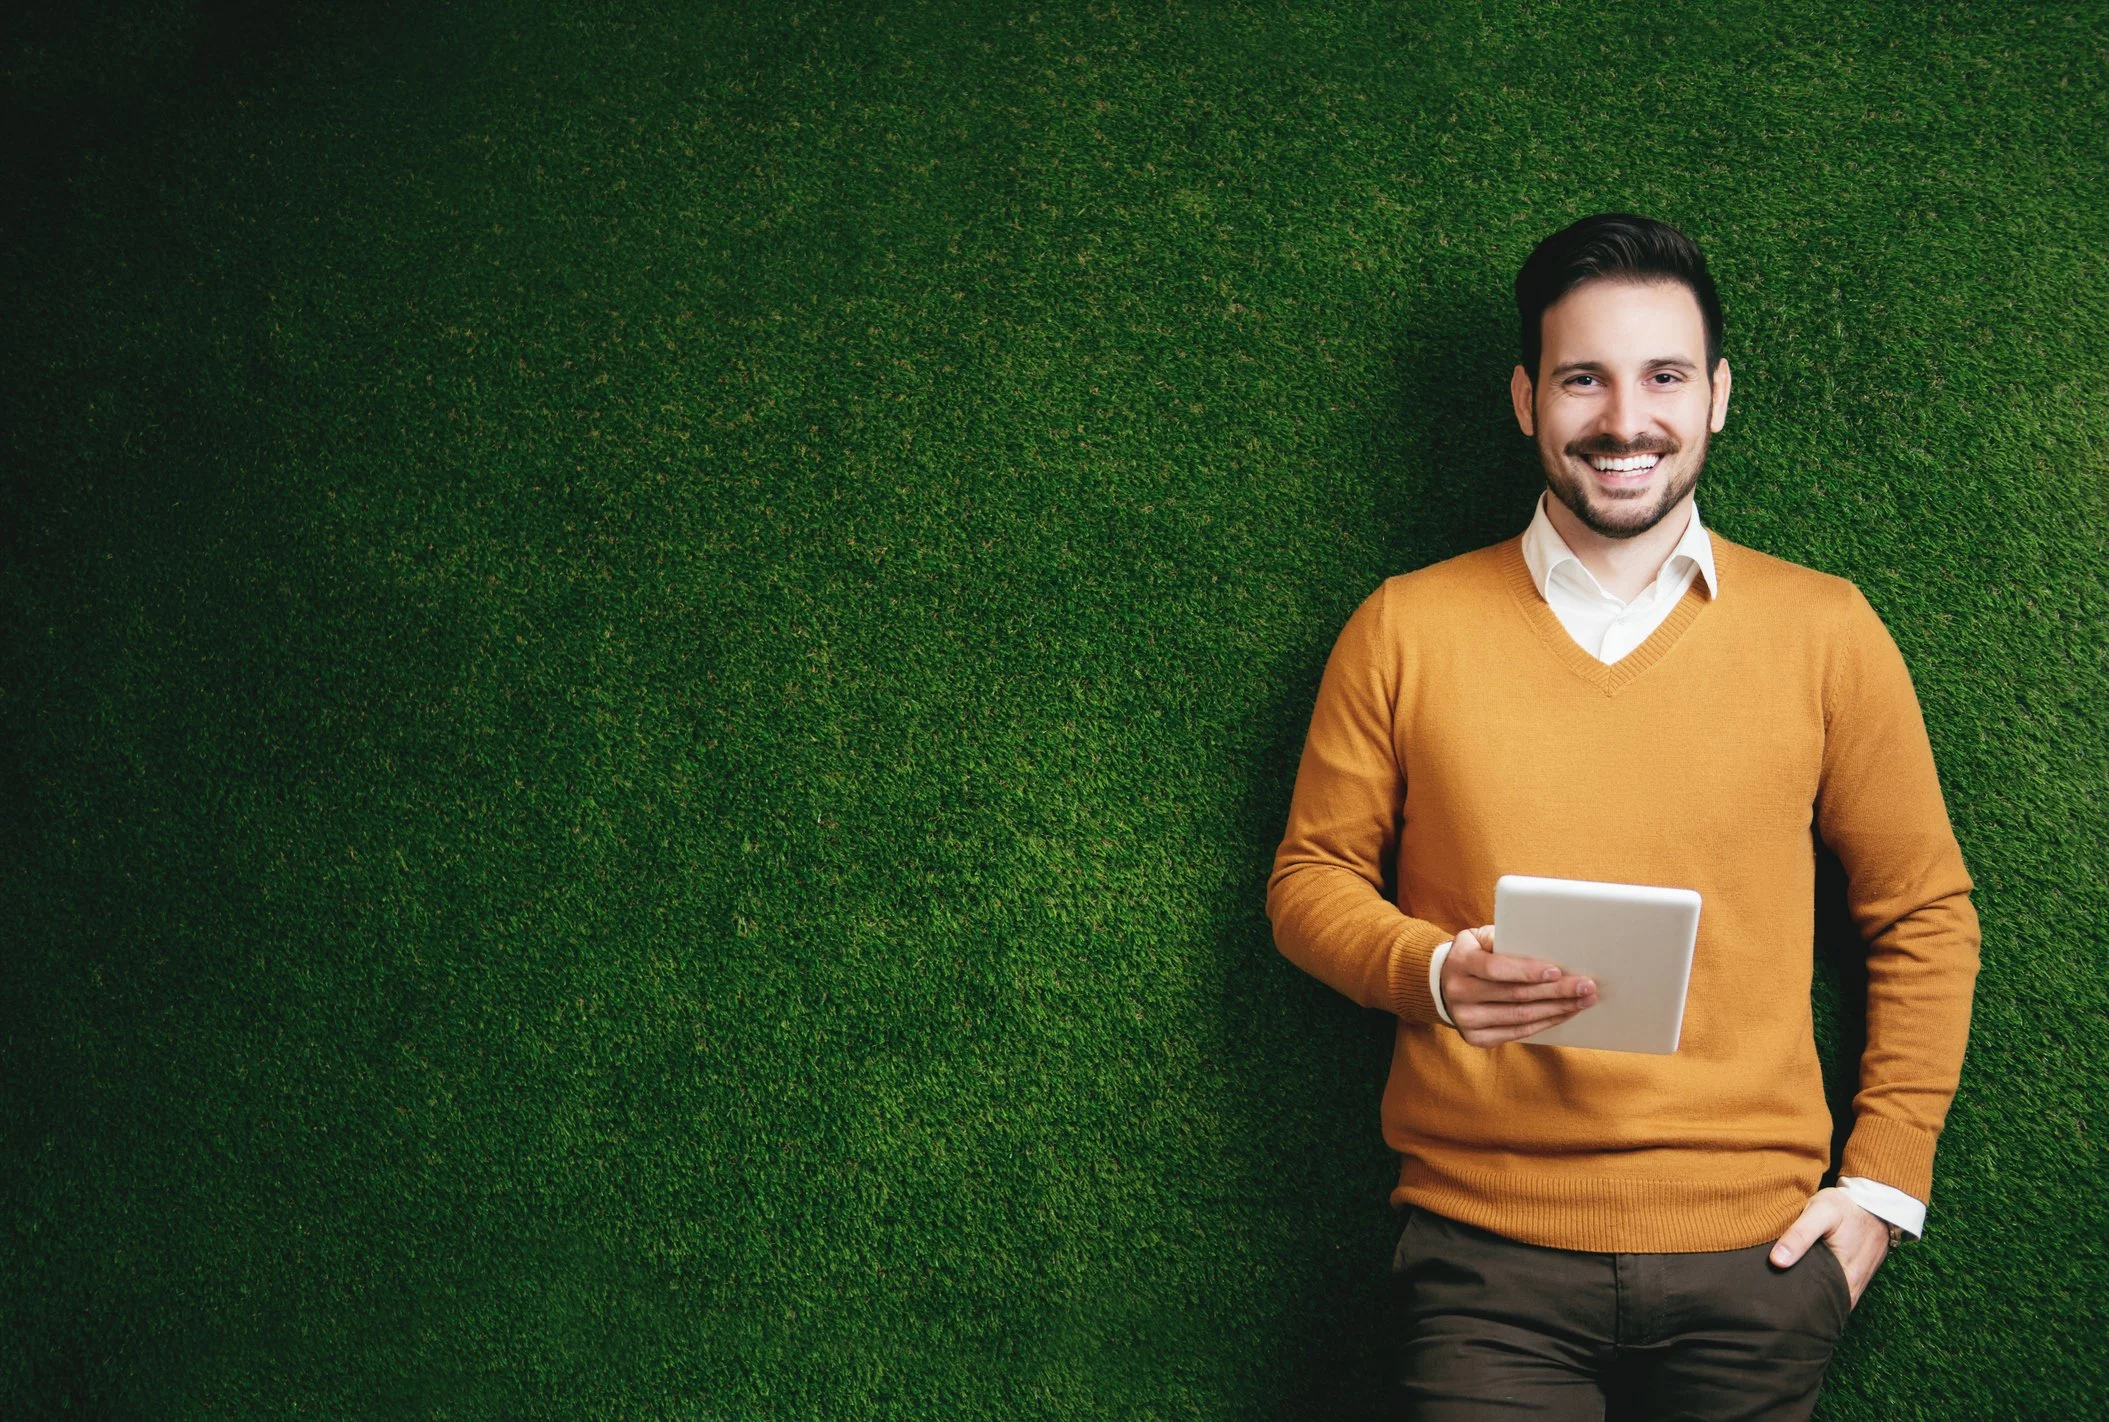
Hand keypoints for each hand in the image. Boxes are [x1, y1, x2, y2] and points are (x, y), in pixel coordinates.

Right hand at [1439, 924, 1597, 1046]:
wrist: (1443, 984)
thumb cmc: (1472, 955)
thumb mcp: (1478, 938)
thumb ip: (1503, 938)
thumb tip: (1545, 944)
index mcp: (1460, 963)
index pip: (1496, 969)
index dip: (1527, 971)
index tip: (1557, 971)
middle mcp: (1459, 993)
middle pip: (1515, 995)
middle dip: (1556, 991)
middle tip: (1586, 986)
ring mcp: (1466, 1020)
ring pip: (1520, 1017)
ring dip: (1557, 1009)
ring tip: (1583, 1001)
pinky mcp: (1476, 1038)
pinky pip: (1518, 1033)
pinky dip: (1545, 1022)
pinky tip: (1564, 1013)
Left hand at [1769, 1187, 1890, 1307]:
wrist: (1875, 1203)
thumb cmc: (1846, 1207)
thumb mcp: (1821, 1212)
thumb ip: (1800, 1235)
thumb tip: (1777, 1262)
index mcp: (1846, 1279)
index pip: (1814, 1304)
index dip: (1792, 1303)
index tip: (1771, 1300)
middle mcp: (1852, 1288)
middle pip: (1819, 1303)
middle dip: (1797, 1300)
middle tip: (1772, 1292)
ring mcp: (1854, 1285)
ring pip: (1825, 1298)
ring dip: (1807, 1293)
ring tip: (1782, 1287)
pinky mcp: (1854, 1278)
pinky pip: (1833, 1290)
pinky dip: (1818, 1286)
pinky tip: (1801, 1277)